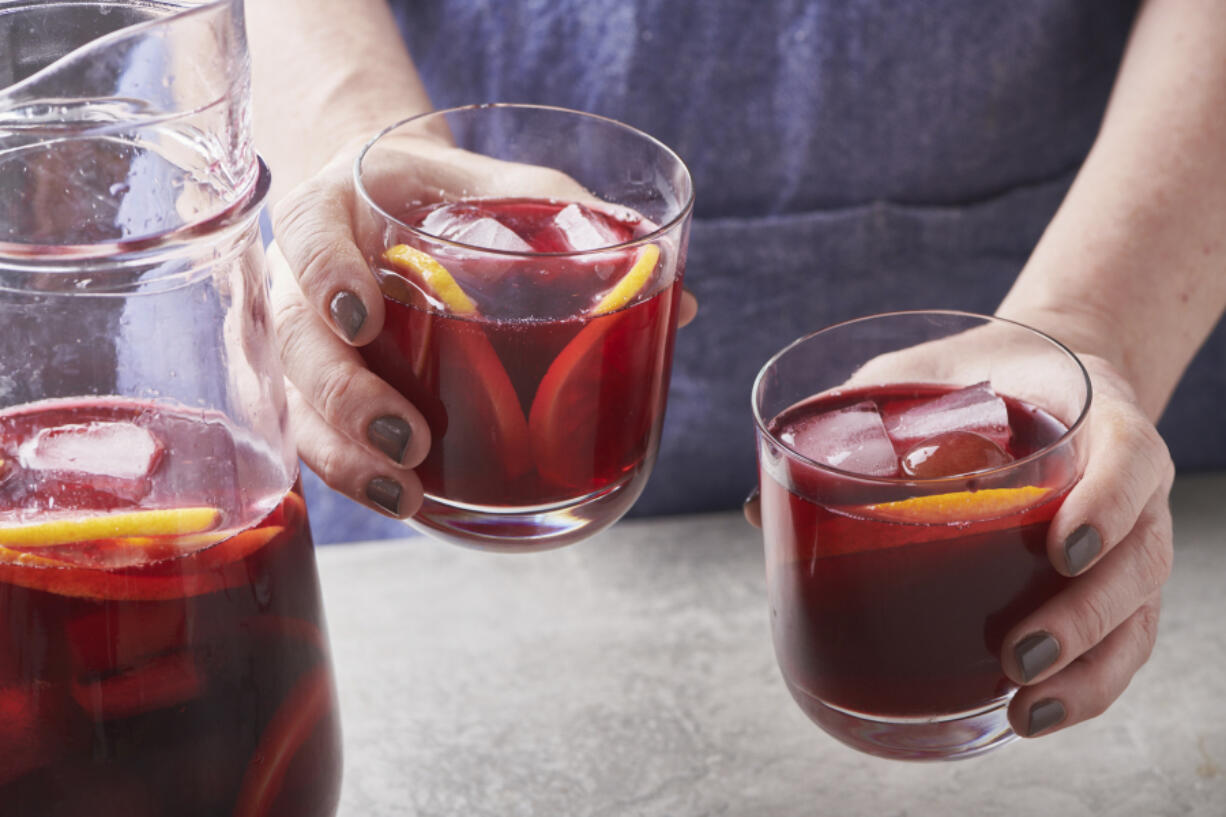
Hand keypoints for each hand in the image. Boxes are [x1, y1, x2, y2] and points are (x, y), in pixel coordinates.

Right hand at [269, 136, 696, 518]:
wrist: (391, 200)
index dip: (326, 275)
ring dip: (346, 455)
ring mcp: (309, 338)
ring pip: (298, 402)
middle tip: (409, 436)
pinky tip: (402, 500)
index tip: (364, 316)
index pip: (307, 235)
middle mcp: (306, 279)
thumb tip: (683, 304)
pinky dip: (354, 471)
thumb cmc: (452, 193)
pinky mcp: (321, 387)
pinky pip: (317, 434)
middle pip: (298, 340)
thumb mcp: (510, 187)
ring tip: (407, 493)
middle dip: (346, 396)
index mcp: (339, 210)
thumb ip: (581, 225)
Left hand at [744, 340, 1173, 737]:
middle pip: (1138, 557)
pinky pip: (1120, 639)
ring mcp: (1126, 536)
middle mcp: (1125, 483)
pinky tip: (1031, 713)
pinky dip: (1086, 683)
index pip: (1128, 457)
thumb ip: (848, 421)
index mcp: (1095, 416)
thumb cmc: (970, 377)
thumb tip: (760, 509)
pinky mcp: (1110, 578)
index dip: (1107, 504)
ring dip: (1086, 668)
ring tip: (1024, 707)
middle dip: (1082, 615)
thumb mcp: (911, 378)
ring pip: (1135, 613)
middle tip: (1015, 651)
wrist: (1035, 377)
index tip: (1058, 547)